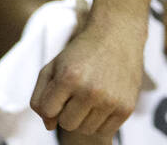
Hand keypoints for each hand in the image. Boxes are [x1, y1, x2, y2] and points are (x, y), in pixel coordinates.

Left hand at [30, 17, 142, 135]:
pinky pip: (104, 131)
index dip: (51, 103)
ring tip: (90, 95)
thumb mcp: (53, 66)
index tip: (60, 91)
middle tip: (77, 92)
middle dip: (67, 111)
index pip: (48, 112)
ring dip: (84, 117)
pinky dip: (100, 120)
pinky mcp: (126, 108)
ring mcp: (110, 101)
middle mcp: (90, 91)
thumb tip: (49, 125)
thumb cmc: (81, 52)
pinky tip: (102, 101)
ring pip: (85, 130)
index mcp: (69, 77)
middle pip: (67, 124)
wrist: (116, 35)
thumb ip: (40, 97)